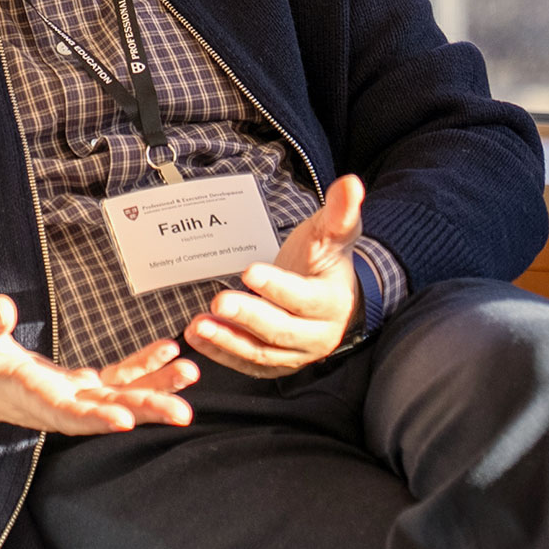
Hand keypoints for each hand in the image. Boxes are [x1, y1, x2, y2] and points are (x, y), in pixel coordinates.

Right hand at [0, 294, 197, 441]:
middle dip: (142, 411)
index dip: (94, 417)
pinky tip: (168, 352)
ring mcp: (67, 397)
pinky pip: (115, 381)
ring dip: (154, 390)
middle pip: (101, 413)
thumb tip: (3, 306)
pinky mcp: (77, 386)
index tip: (125, 419)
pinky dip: (142, 368)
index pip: (61, 411)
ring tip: (190, 375)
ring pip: (116, 400)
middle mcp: (51, 403)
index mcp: (22, 393)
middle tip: (182, 411)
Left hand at [183, 174, 363, 377]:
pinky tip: (196, 338)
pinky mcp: (275, 364)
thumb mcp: (333, 234)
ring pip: (261, 353)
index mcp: (333, 302)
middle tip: (219, 301)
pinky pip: (246, 364)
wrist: (331, 293)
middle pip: (280, 330)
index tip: (249, 271)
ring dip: (227, 340)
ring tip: (198, 325)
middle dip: (248, 316)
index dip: (277, 287)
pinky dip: (221, 353)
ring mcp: (295, 354)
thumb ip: (340, 211)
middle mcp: (318, 335)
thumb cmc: (326, 260)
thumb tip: (352, 184)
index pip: (304, 298)